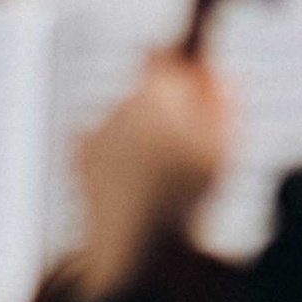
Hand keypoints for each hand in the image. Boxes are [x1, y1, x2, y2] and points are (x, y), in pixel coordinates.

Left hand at [75, 54, 229, 301]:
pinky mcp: (80, 154)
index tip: (195, 88)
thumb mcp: (221, 148)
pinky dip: (122, 155)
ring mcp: (96, 130)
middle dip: (168, 108)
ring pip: (128, 117)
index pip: (164, 56)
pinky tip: (138, 183)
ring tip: (163, 175)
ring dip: (145, 134)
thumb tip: (218, 70)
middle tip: (188, 148)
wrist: (133, 245)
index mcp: (156, 98)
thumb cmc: (184, 197)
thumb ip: (221, 101)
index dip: (182, 67)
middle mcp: (120, 106)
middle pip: (148, 91)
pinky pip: (108, 141)